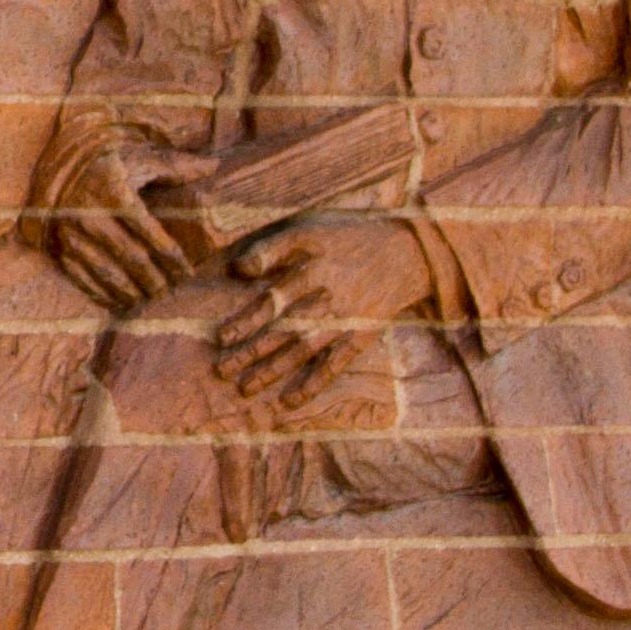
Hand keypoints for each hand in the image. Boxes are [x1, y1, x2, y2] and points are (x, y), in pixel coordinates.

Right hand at [36, 140, 204, 311]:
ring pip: (107, 273)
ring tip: (147, 298)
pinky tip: (119, 300)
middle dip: (154, 281)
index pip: (153, 237)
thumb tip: (213, 167)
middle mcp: (92, 215)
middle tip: (169, 291)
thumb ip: (175, 166)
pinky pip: (82, 277)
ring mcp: (72, 233)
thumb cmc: (108, 163)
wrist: (57, 165)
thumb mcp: (140, 159)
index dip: (173, 260)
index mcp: (116, 194)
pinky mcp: (58, 245)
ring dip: (130, 292)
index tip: (187, 274)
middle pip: (132, 259)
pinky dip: (102, 293)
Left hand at [216, 214, 433, 408]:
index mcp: (312, 271)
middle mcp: (326, 299)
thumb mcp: (311, 229)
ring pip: (304, 350)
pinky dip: (314, 383)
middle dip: (251, 353)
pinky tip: (291, 400)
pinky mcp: (361, 336)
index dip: (247, 321)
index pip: (272, 300)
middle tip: (222, 371)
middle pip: (283, 331)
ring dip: (274, 370)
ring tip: (246, 389)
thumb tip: (240, 269)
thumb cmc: (351, 237)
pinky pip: (335, 364)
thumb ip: (273, 248)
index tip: (222, 338)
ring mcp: (344, 321)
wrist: (409, 251)